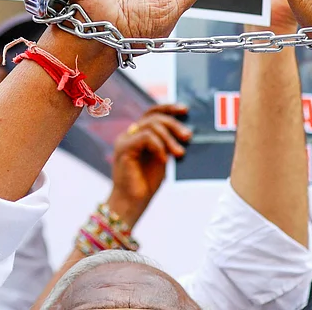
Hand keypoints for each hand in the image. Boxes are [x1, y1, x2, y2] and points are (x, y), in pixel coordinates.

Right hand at [107, 104, 191, 224]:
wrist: (132, 203)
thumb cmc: (146, 184)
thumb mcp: (162, 159)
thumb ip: (168, 145)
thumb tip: (186, 132)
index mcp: (138, 134)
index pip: (152, 113)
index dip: (168, 108)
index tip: (185, 110)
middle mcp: (129, 134)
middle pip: (153, 117)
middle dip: (174, 124)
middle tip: (188, 136)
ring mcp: (124, 140)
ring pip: (150, 125)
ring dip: (169, 138)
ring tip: (180, 153)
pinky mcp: (123, 148)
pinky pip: (145, 137)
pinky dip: (159, 146)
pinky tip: (164, 160)